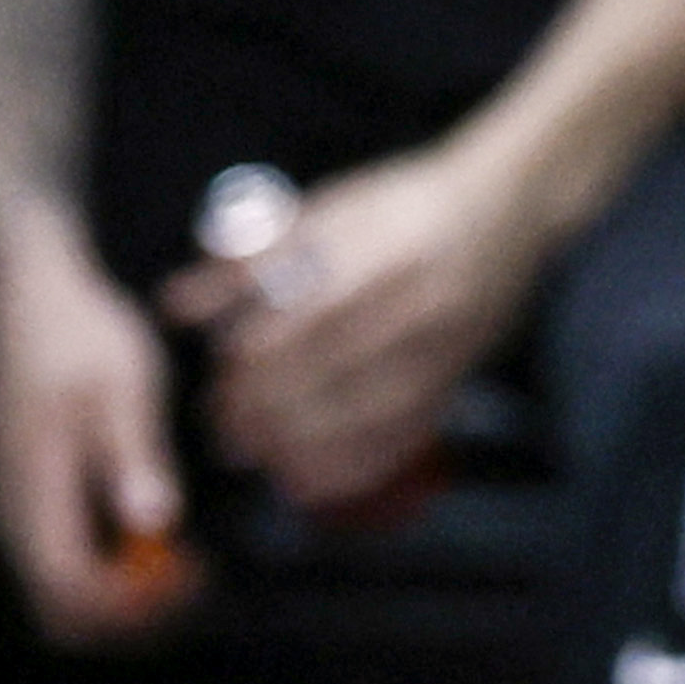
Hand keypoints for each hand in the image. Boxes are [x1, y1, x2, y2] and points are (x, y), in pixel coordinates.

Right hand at [0, 214, 189, 646]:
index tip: (191, 570)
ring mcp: (11, 504)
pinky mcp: (24, 497)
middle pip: (60, 611)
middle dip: (131, 615)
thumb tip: (151, 521)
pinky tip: (151, 533)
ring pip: (58, 594)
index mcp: (30, 481)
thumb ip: (132, 454)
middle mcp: (9, 506)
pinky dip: (108, 570)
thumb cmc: (77, 330)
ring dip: (123, 596)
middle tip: (193, 576)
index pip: (67, 589)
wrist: (27, 290)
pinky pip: (59, 564)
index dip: (133, 604)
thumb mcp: (120, 383)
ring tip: (181, 559)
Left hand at [157, 143, 541, 519]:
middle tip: (227, 432)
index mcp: (374, 255)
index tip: (220, 386)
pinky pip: (412, 430)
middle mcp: (414, 305)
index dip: (258, 364)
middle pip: (336, 374)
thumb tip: (178, 306)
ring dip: (314, 445)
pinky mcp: (461, 372)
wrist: (506, 206)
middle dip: (275, 411)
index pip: (306, 323)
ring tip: (262, 462)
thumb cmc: (401, 201)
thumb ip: (250, 262)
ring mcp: (445, 344)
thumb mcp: (322, 211)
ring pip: (374, 411)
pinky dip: (363, 462)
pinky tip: (320, 482)